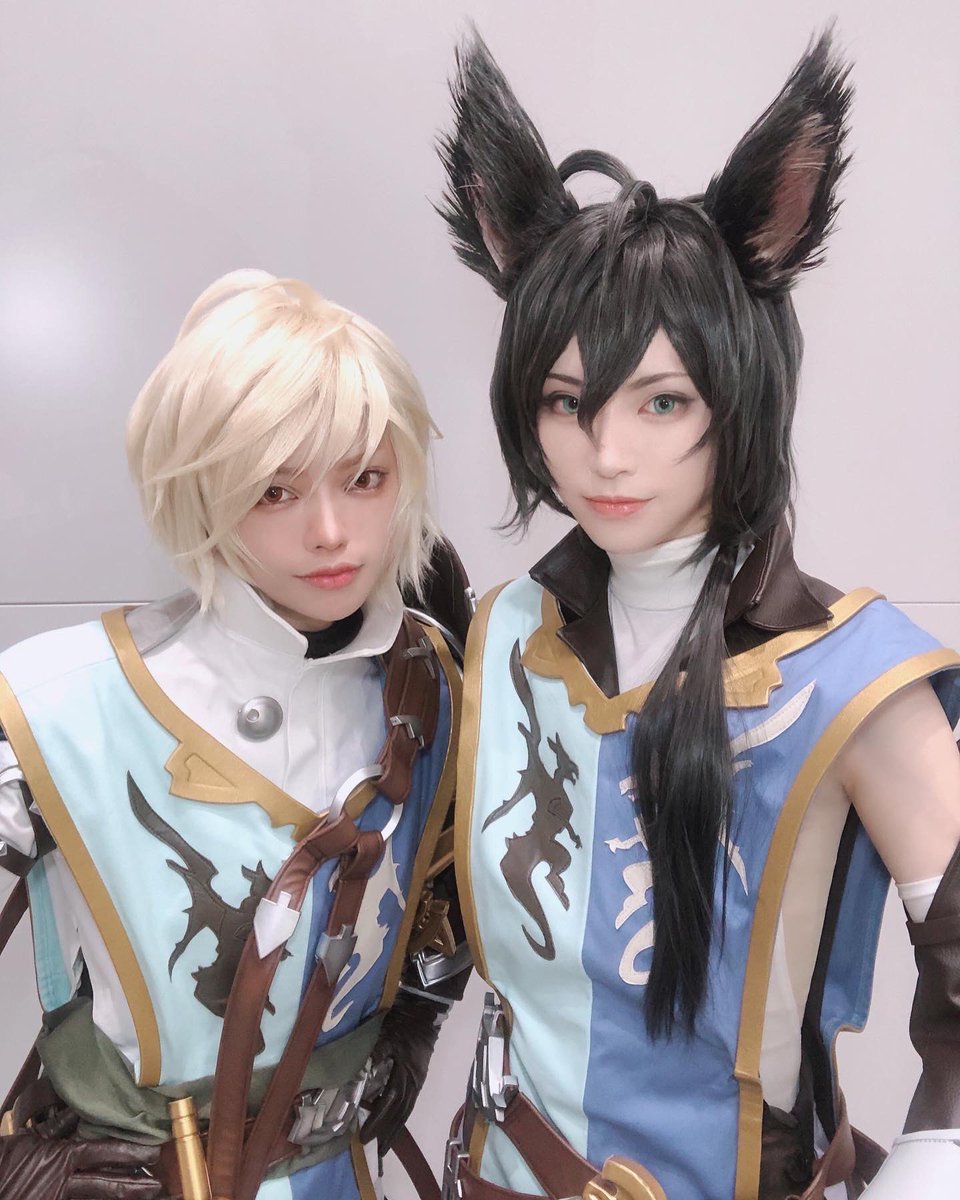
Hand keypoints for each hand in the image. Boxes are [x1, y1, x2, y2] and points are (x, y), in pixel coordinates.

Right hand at [0, 1130, 161, 1199]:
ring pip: (98, 1198)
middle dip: (134, 1184)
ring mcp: (60, 1199)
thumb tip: (79, 1109)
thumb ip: (59, 1126)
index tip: (152, 1151)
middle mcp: (65, 1182)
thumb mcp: (34, 1139)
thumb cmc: (7, 1162)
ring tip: (145, 1196)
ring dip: (121, 1196)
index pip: (104, 1152)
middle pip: (107, 1183)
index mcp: (64, 1158)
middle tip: (158, 1184)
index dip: (130, 1152)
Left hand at [359, 992, 444, 1152]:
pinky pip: (411, 1100)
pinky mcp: (420, 1074)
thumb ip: (375, 1057)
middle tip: (379, 1150)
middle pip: (401, 1112)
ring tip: (388, 1142)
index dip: (377, 1121)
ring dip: (397, 1126)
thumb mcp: (386, 1037)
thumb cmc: (403, 1022)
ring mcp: (419, 1078)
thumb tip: (361, 1076)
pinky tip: (396, 1119)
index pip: (389, 1103)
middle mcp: (415, 1081)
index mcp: (406, 1073)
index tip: (365, 1135)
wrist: (424, 1010)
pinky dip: (403, 1113)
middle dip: (389, 1132)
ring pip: (408, 1108)